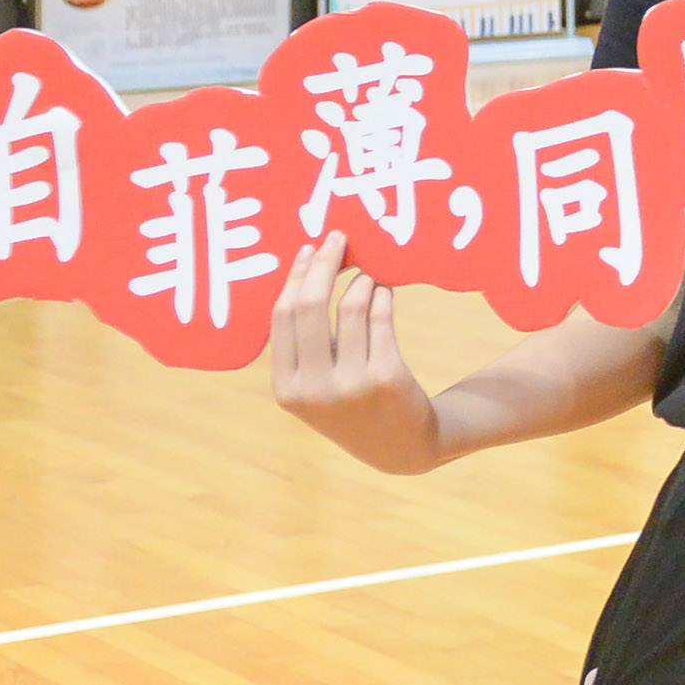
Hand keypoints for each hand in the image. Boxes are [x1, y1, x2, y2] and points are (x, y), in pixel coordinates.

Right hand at [269, 231, 444, 472]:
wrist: (402, 446)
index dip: (295, 278)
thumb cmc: (353, 404)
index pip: (282, 319)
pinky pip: (380, 318)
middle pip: (310, 307)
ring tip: (370, 274)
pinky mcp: (387, 375)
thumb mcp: (315, 387)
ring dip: (361, 280)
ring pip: (350, 307)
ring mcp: (351, 383)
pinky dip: (382, 296)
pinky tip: (385, 291)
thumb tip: (305, 272)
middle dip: (324, 264)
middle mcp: (313, 388)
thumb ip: (304, 345)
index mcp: (285, 389)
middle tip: (338, 238)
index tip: (307, 249)